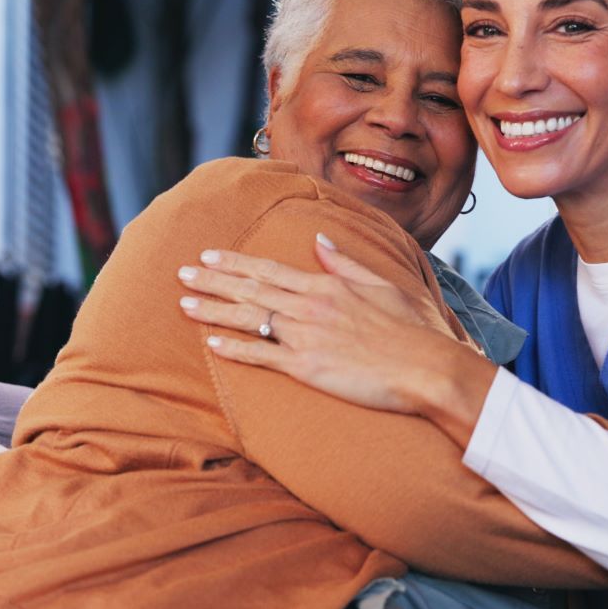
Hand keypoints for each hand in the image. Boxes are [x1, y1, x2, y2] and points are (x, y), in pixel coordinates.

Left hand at [177, 235, 497, 427]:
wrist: (426, 367)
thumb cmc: (412, 328)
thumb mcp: (381, 284)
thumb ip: (345, 262)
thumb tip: (321, 240)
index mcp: (326, 285)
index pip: (269, 270)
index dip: (235, 263)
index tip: (209, 256)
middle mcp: (310, 306)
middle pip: (250, 290)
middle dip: (212, 281)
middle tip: (181, 274)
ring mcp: (306, 337)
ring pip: (249, 318)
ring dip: (213, 310)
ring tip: (184, 305)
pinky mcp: (307, 368)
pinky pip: (263, 356)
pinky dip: (236, 349)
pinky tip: (212, 344)